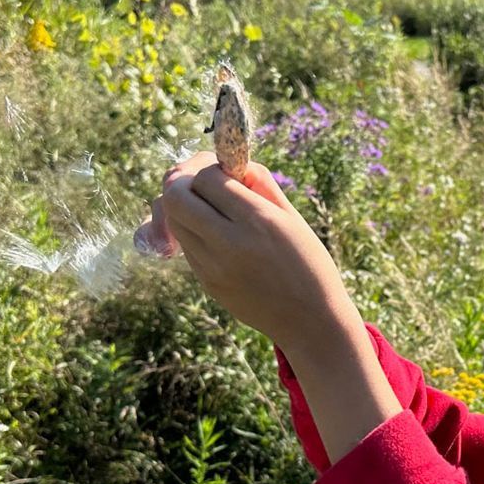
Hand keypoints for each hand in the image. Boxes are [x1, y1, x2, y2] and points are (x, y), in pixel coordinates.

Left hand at [142, 152, 355, 354]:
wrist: (310, 321)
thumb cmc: (309, 263)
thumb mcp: (292, 217)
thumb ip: (259, 183)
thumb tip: (229, 162)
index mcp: (258, 221)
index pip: (205, 178)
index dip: (209, 167)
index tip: (225, 172)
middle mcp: (229, 243)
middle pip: (174, 196)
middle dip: (183, 180)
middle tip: (202, 182)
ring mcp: (213, 267)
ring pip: (174, 220)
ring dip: (184, 206)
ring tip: (208, 206)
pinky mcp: (207, 283)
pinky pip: (186, 245)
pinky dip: (192, 230)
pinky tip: (215, 232)